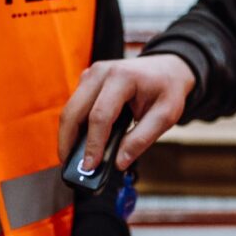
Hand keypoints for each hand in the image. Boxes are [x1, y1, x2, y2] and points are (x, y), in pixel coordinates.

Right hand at [58, 54, 195, 171]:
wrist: (166, 68)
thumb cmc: (167, 89)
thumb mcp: (166, 115)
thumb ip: (142, 139)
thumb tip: (119, 162)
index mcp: (122, 77)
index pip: (100, 115)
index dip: (93, 143)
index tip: (90, 166)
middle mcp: (101, 72)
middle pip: (74, 111)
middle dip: (68, 142)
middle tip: (69, 167)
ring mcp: (91, 75)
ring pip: (70, 109)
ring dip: (68, 136)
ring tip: (71, 160)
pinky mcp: (87, 82)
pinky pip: (75, 107)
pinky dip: (74, 127)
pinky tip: (79, 145)